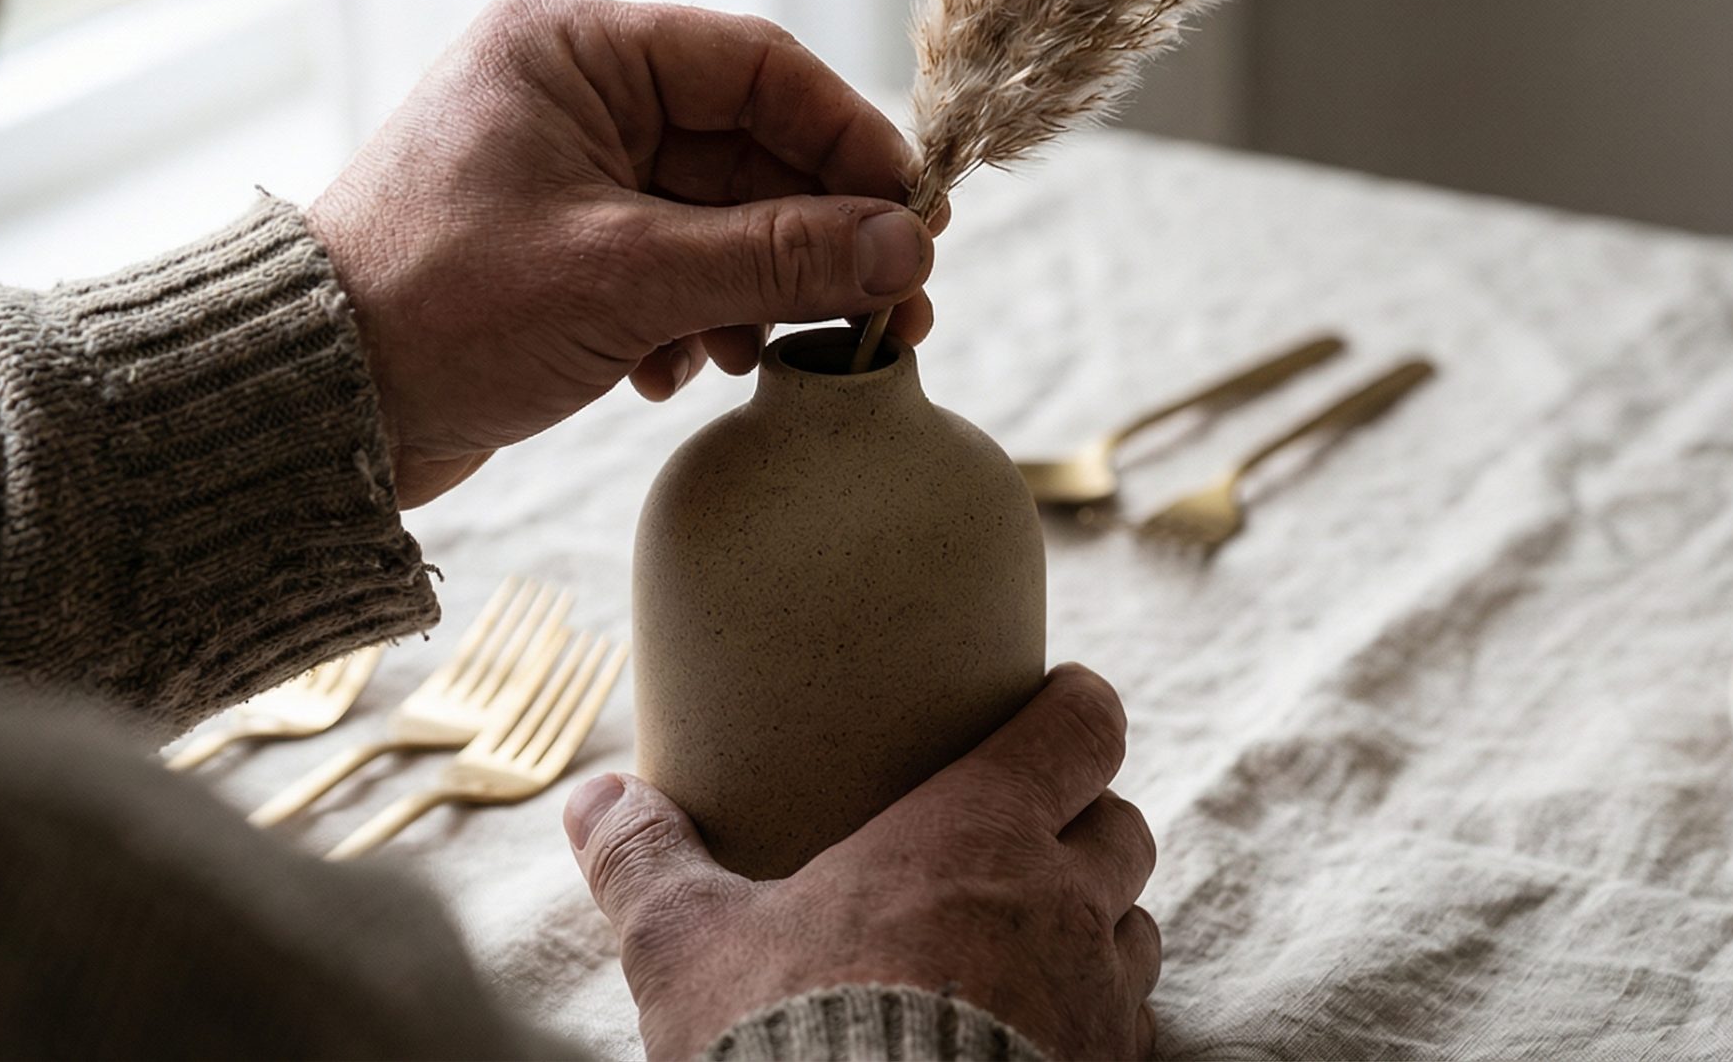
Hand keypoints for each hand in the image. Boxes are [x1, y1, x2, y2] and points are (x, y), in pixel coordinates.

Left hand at [308, 0, 938, 505]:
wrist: (311, 409)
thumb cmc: (439, 313)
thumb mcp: (624, 279)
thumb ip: (775, 257)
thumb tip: (906, 248)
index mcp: (571, 48)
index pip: (757, 66)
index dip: (849, 139)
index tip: (916, 216)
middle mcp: (571, 94)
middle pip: (746, 148)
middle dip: (813, 237)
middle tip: (890, 313)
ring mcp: (563, 173)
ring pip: (714, 217)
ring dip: (753, 289)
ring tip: (763, 355)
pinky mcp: (556, 249)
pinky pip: (668, 265)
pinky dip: (691, 318)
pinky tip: (673, 373)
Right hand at [567, 665, 1160, 1060]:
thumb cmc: (789, 1046)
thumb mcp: (688, 952)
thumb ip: (647, 864)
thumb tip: (595, 800)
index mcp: (977, 835)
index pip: (1081, 728)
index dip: (1075, 708)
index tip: (1050, 704)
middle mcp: (1062, 908)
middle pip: (1125, 827)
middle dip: (1084, 822)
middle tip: (1022, 834)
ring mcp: (1097, 1006)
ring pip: (1137, 933)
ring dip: (1097, 926)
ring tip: (1027, 943)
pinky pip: (1131, 1034)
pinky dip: (1097, 1023)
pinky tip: (1034, 1039)